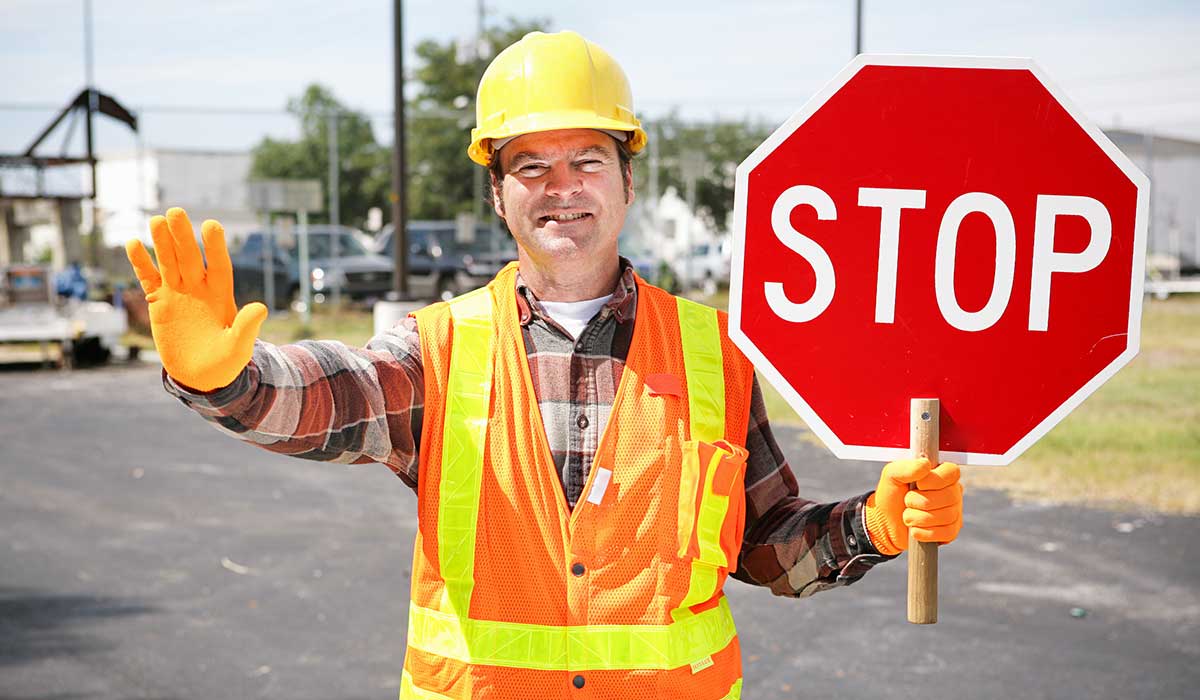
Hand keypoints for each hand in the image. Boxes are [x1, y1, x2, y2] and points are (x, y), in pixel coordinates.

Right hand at [125, 207, 266, 390]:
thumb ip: (247, 328)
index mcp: (221, 295)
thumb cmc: (225, 362)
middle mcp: (199, 287)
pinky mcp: (159, 301)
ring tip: (155, 219)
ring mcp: (178, 292)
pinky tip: (133, 243)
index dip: (215, 247)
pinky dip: (140, 263)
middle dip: (183, 236)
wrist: (200, 374)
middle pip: (190, 257)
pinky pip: (148, 278)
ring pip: (169, 262)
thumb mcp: (238, 348)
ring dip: (162, 242)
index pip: (219, 265)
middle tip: (176, 212)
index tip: (211, 225)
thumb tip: (262, 308)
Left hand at [864, 458, 962, 555]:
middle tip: (907, 502)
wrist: (885, 523)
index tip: (918, 484)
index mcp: (941, 473)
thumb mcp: (891, 476)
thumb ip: (905, 467)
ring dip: (919, 518)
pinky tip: (914, 529)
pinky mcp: (951, 531)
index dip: (935, 480)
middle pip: (949, 496)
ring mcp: (954, 512)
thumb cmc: (891, 496)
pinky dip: (925, 532)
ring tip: (907, 516)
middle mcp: (952, 491)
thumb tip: (925, 466)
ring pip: (947, 516)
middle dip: (921, 501)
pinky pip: (946, 533)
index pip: (952, 472)